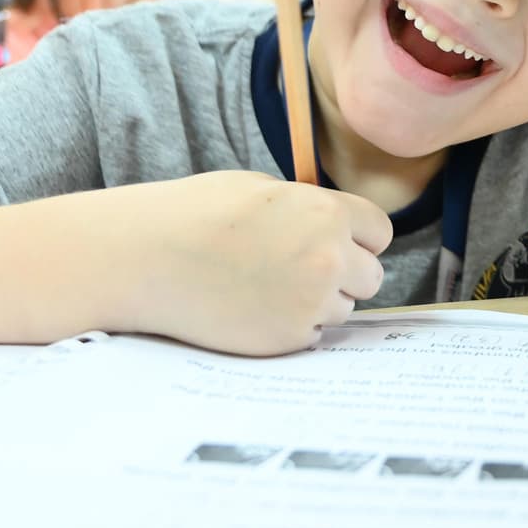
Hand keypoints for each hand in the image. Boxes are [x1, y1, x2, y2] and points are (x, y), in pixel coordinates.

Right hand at [108, 170, 391, 355]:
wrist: (148, 257)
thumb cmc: (195, 213)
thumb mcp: (261, 188)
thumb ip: (307, 209)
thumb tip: (333, 226)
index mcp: (327, 214)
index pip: (379, 232)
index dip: (359, 238)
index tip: (340, 243)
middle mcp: (330, 258)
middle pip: (371, 277)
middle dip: (345, 274)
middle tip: (302, 270)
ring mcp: (311, 303)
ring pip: (342, 309)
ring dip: (318, 302)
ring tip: (268, 287)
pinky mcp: (289, 338)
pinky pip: (312, 334)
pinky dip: (292, 325)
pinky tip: (255, 308)